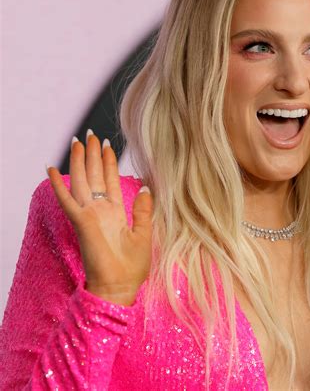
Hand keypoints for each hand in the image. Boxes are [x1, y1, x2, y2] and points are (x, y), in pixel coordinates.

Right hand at [46, 129, 153, 305]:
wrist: (120, 287)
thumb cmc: (131, 267)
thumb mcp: (144, 233)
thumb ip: (143, 209)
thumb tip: (146, 186)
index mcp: (115, 212)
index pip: (109, 181)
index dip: (108, 162)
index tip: (108, 145)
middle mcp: (100, 210)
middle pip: (94, 176)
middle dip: (93, 155)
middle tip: (91, 134)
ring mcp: (89, 215)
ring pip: (81, 181)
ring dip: (79, 161)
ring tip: (78, 142)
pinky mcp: (81, 222)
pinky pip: (67, 200)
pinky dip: (58, 185)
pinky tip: (51, 169)